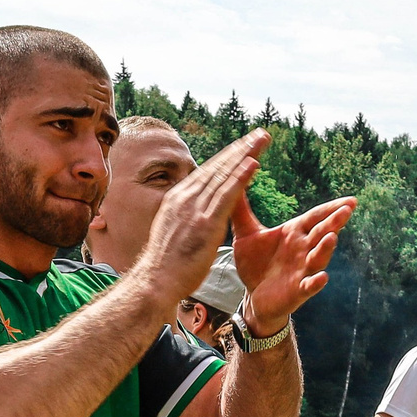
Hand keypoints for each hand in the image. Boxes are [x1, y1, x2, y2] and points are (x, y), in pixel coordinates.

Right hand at [138, 130, 267, 300]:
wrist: (155, 282)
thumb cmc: (165, 265)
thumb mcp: (173, 231)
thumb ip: (186, 217)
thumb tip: (193, 213)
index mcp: (178, 199)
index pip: (208, 171)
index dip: (228, 156)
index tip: (244, 145)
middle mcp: (186, 198)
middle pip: (218, 166)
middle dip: (241, 148)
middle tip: (260, 134)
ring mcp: (195, 209)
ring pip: (225, 175)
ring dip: (245, 154)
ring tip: (262, 140)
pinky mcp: (206, 223)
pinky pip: (227, 195)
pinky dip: (240, 177)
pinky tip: (254, 163)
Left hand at [231, 195, 353, 330]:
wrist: (253, 297)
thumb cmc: (255, 264)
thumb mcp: (245, 234)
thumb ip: (240, 210)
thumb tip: (233, 181)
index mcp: (294, 233)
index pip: (316, 217)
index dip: (332, 208)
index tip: (351, 199)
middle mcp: (303, 249)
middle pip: (322, 233)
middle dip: (335, 222)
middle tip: (348, 209)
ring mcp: (303, 270)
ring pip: (318, 257)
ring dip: (326, 249)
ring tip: (332, 237)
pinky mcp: (297, 290)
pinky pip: (309, 285)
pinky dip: (316, 282)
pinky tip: (322, 277)